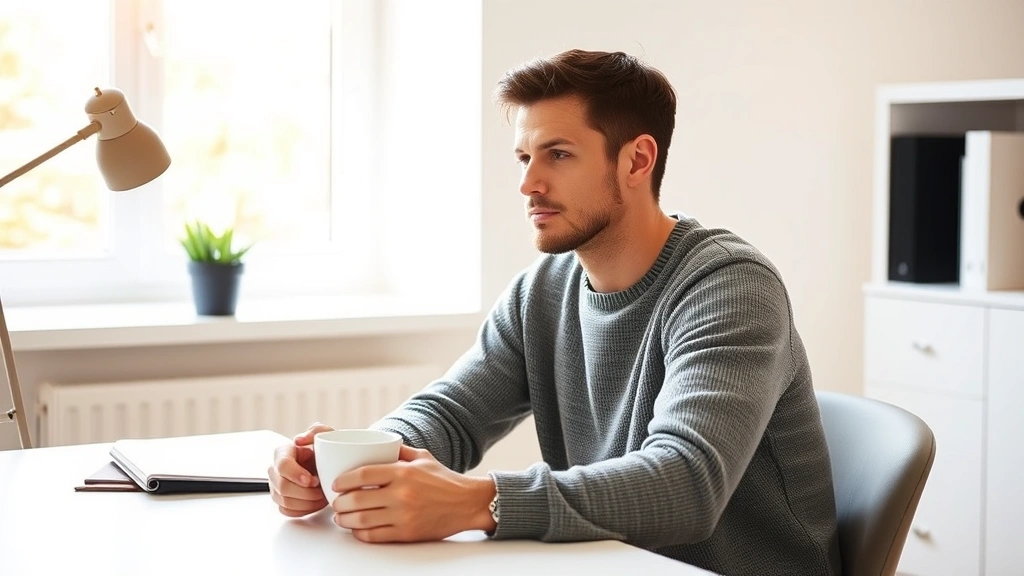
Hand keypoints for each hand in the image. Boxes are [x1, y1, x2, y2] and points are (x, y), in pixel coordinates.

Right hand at [268, 422, 334, 516]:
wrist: (329, 465)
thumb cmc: (326, 450)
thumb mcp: (327, 435)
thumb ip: (317, 430)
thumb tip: (298, 440)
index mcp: (283, 452)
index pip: (283, 465)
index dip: (297, 475)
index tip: (314, 480)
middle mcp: (274, 470)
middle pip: (282, 487)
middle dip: (306, 492)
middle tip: (322, 490)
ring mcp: (275, 487)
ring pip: (285, 501)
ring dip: (307, 502)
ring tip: (323, 496)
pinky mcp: (280, 501)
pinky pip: (288, 511)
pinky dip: (304, 510)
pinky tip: (316, 503)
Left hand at [330, 445, 496, 542]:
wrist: (468, 503)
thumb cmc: (445, 480)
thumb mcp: (423, 457)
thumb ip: (399, 451)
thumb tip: (377, 444)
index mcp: (403, 472)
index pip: (362, 474)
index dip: (343, 480)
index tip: (335, 483)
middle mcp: (401, 494)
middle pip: (356, 499)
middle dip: (339, 503)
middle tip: (336, 502)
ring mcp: (403, 516)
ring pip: (361, 520)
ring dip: (345, 520)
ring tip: (341, 517)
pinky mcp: (407, 534)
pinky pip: (374, 536)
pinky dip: (360, 533)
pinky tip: (357, 529)